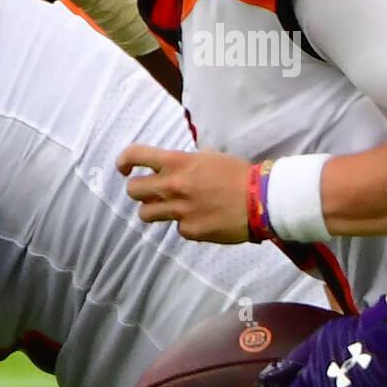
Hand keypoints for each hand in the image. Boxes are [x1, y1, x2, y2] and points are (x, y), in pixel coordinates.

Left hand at [117, 145, 250, 242]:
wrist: (262, 199)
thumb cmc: (238, 174)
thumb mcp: (208, 158)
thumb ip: (185, 163)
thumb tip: (172, 168)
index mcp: (177, 162)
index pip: (136, 155)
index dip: (124, 161)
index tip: (124, 169)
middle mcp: (173, 186)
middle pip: (133, 190)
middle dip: (138, 191)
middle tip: (149, 193)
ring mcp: (179, 211)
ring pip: (146, 214)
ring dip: (154, 210)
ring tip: (170, 209)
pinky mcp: (190, 231)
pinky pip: (177, 228)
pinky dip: (186, 224)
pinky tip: (203, 219)